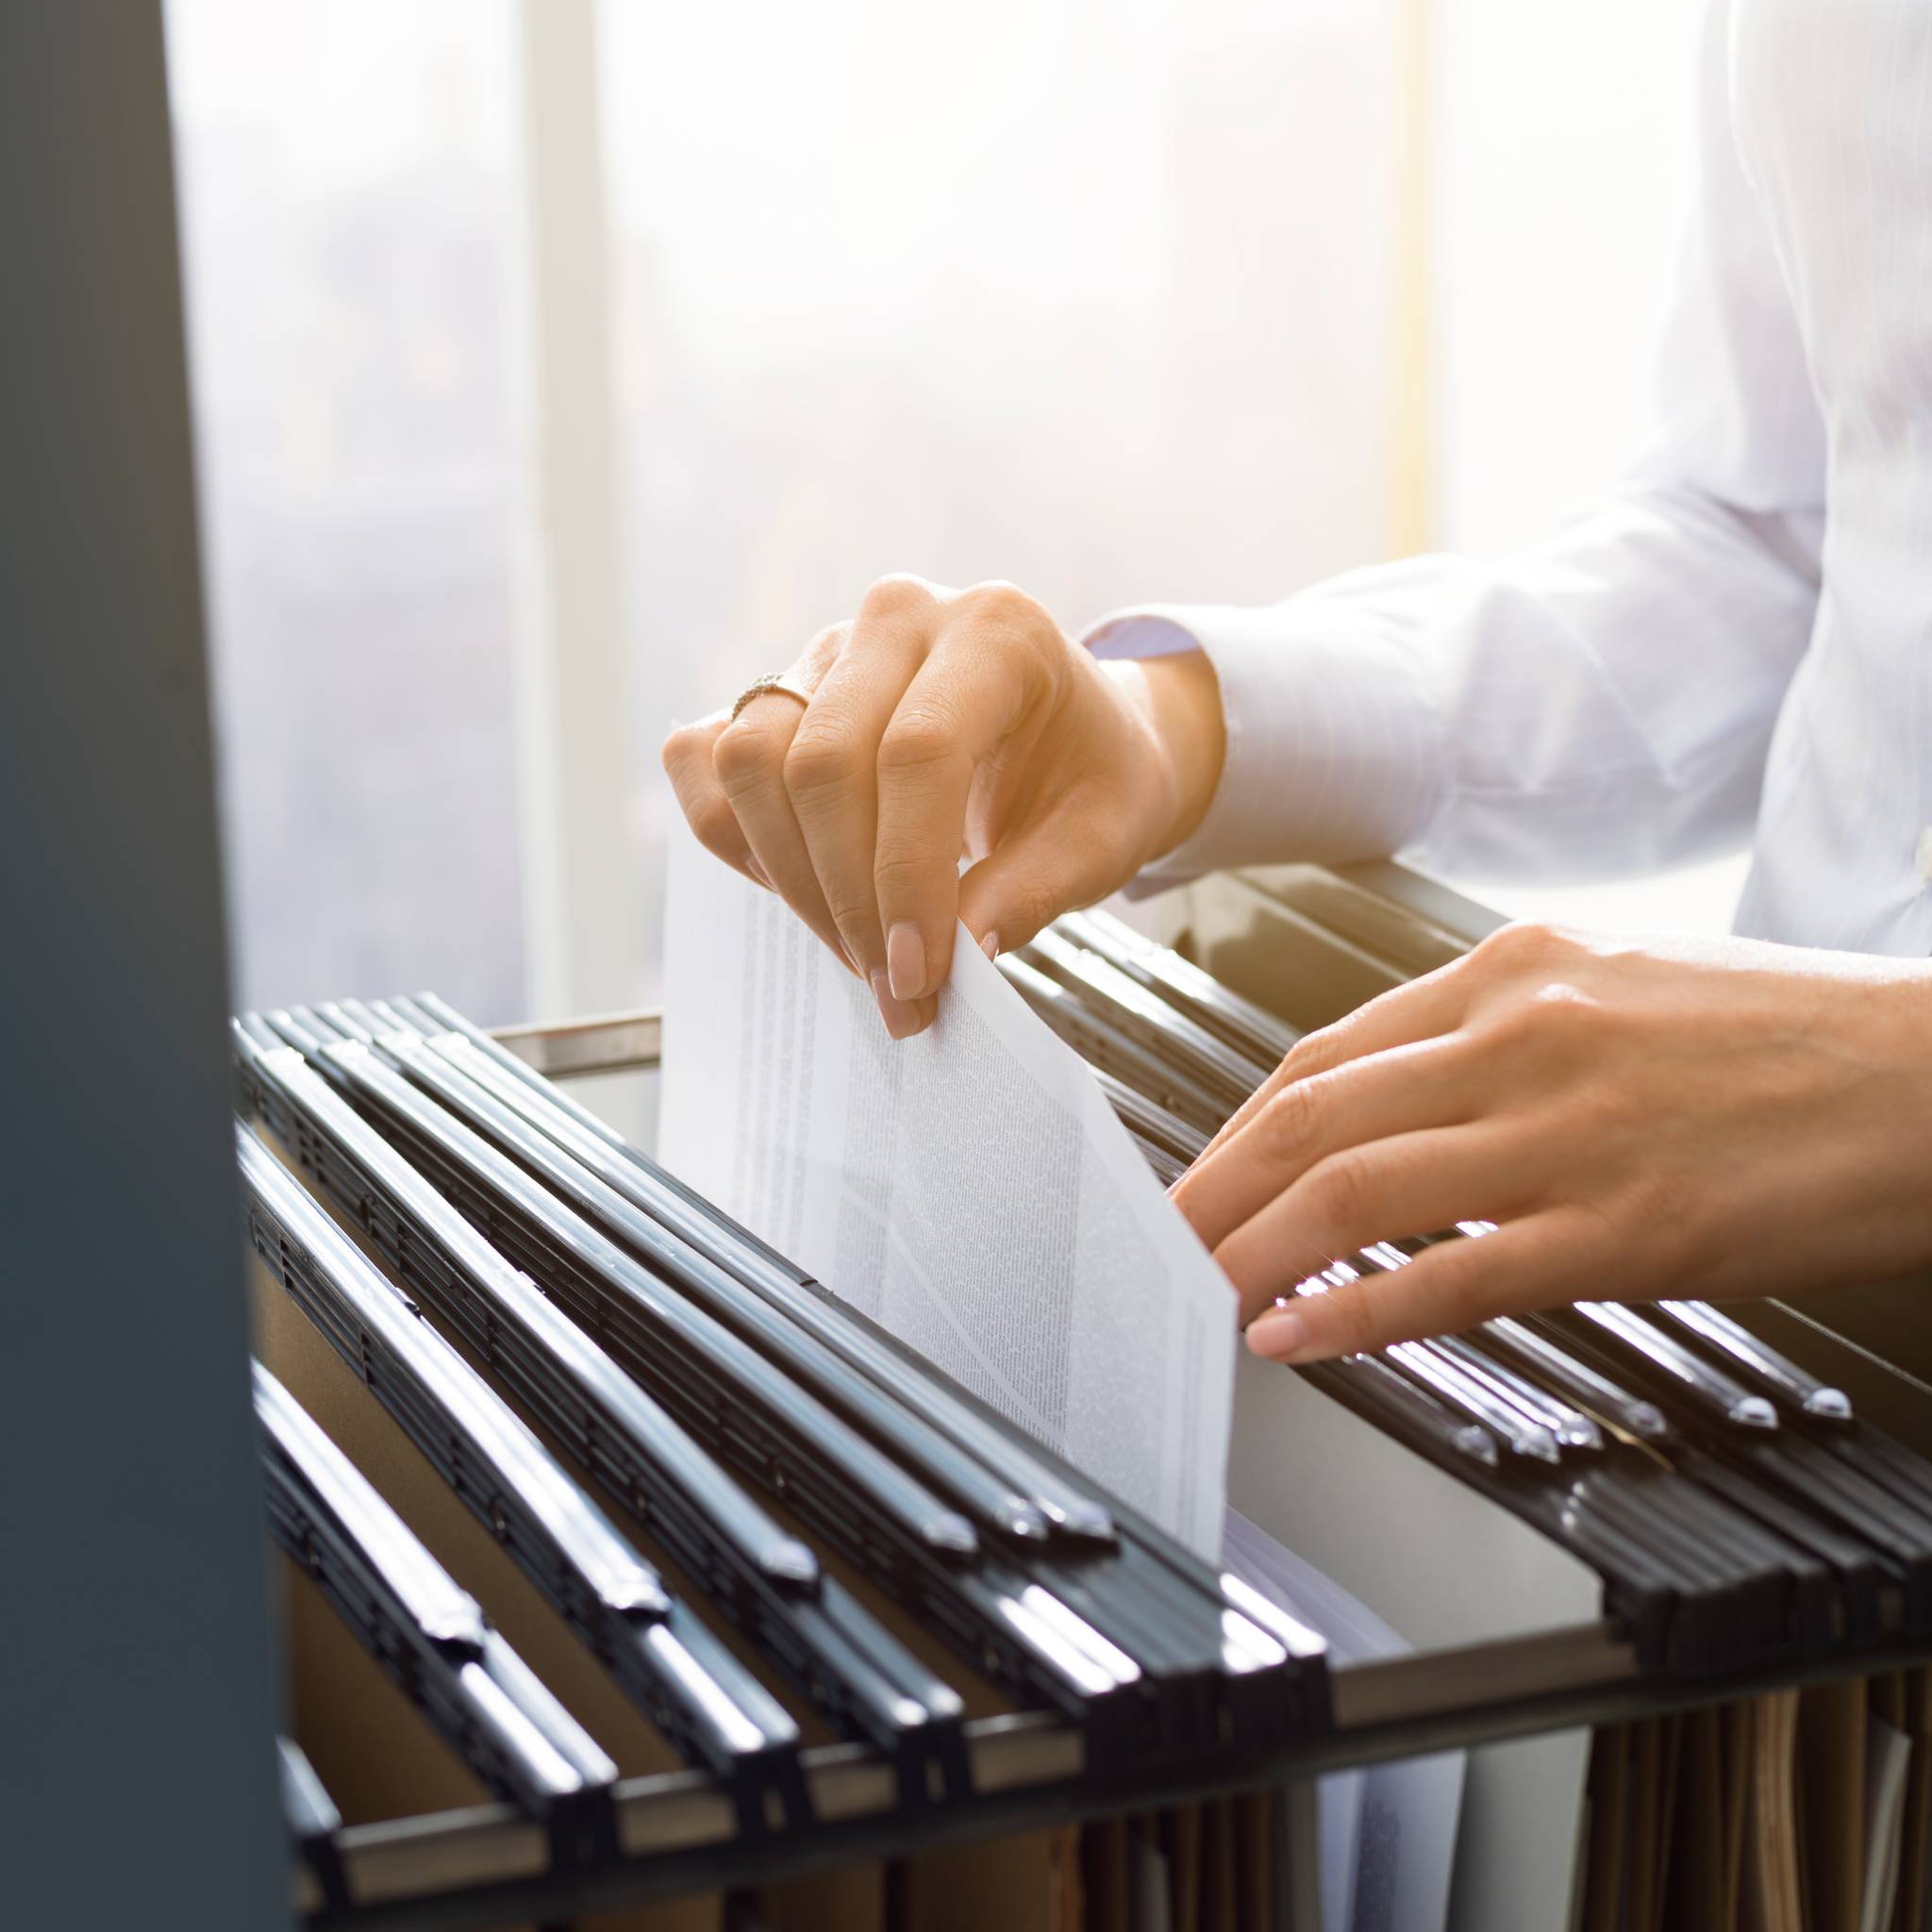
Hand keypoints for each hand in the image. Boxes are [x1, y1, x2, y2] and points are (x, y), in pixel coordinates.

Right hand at [662, 576, 1224, 1036]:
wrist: (1076, 736)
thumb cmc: (1092, 778)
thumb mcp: (1103, 839)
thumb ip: (1034, 892)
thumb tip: (955, 954)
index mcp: (996, 632)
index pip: (919, 752)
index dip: (905, 876)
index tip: (918, 974)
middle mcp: (899, 618)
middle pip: (822, 761)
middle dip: (848, 897)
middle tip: (892, 984)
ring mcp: (826, 648)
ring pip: (751, 760)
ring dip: (791, 879)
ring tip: (856, 948)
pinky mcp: (776, 689)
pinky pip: (706, 761)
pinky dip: (736, 838)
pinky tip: (801, 890)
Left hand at [1170, 921, 1931, 1360]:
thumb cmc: (1789, 1039)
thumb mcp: (1621, 992)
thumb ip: (1501, 1038)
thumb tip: (1402, 1104)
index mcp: (1512, 971)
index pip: (1322, 1056)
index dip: (1237, 1128)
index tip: (1202, 1177)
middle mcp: (1520, 1034)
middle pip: (1306, 1118)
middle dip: (1208, 1191)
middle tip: (1151, 1246)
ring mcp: (1567, 1131)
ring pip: (1351, 1192)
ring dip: (1249, 1253)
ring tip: (1190, 1298)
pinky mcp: (1625, 1227)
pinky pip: (1452, 1277)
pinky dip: (1353, 1314)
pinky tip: (1297, 1339)